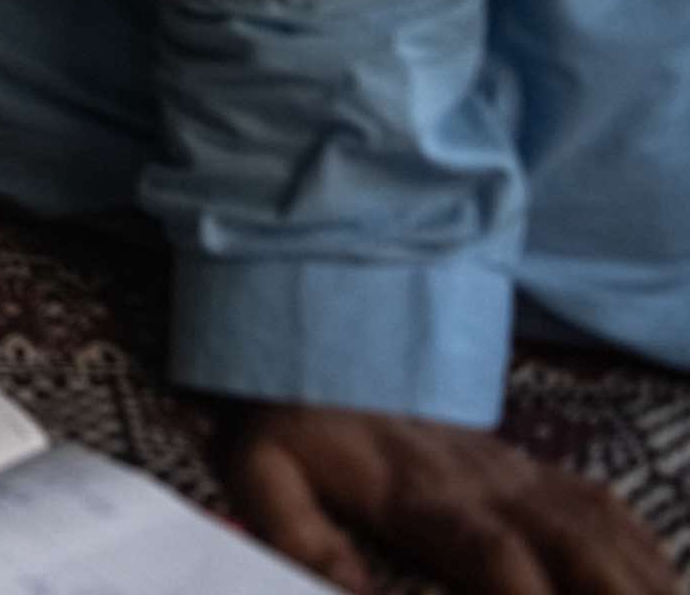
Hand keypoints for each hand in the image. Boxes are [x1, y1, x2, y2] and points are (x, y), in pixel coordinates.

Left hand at [226, 402, 678, 593]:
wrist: (310, 342)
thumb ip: (294, 531)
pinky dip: (639, 543)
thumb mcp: (262, 471)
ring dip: (642, 576)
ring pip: (600, 526)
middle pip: (576, 545)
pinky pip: (599, 502)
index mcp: (423, 496)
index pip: (496, 555)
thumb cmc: (287, 421)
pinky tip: (661, 577)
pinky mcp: (521, 466)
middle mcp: (483, 485)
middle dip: (618, 592)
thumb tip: (341, 590)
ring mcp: (511, 472)